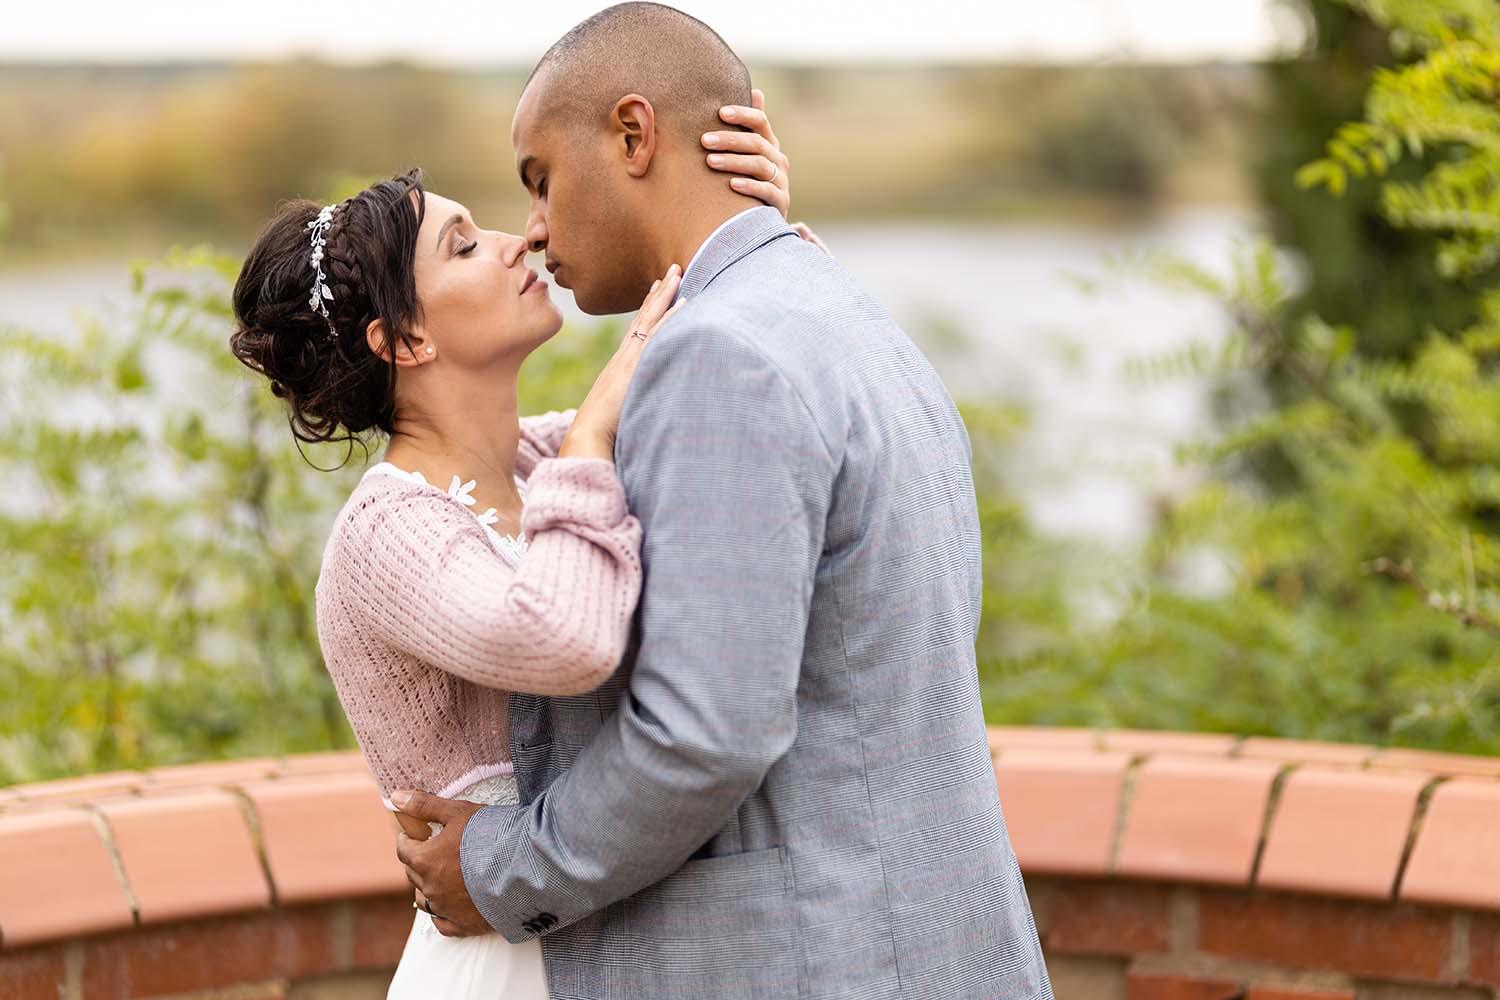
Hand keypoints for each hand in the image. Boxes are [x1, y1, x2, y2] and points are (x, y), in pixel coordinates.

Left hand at [391, 789, 489, 937]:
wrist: (525, 867)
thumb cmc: (491, 835)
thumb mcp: (458, 812)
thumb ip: (424, 805)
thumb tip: (395, 797)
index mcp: (424, 860)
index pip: (404, 849)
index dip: (408, 839)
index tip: (414, 834)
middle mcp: (430, 888)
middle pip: (413, 873)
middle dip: (419, 861)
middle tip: (434, 850)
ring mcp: (445, 909)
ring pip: (423, 900)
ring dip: (427, 887)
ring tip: (441, 876)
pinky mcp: (463, 925)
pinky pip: (441, 923)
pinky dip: (441, 913)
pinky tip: (449, 904)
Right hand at [559, 263, 684, 459]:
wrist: (588, 436)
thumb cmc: (601, 432)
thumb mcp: (620, 412)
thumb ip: (631, 403)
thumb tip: (643, 407)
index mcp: (620, 367)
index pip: (637, 330)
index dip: (648, 308)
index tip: (657, 288)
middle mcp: (624, 357)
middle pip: (644, 317)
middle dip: (659, 293)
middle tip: (672, 269)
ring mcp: (630, 358)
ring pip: (651, 319)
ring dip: (665, 295)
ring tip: (678, 273)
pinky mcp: (636, 365)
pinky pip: (657, 334)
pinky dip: (670, 317)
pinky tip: (683, 303)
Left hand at [704, 89, 829, 253]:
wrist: (761, 220)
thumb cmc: (747, 180)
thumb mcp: (748, 154)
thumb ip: (748, 127)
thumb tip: (757, 91)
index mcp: (769, 144)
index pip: (760, 122)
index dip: (743, 114)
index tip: (720, 112)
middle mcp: (778, 160)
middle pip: (757, 143)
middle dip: (730, 140)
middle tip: (704, 140)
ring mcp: (781, 181)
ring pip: (759, 165)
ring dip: (734, 161)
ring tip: (710, 161)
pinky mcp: (780, 202)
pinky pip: (767, 191)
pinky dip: (749, 187)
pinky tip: (731, 184)